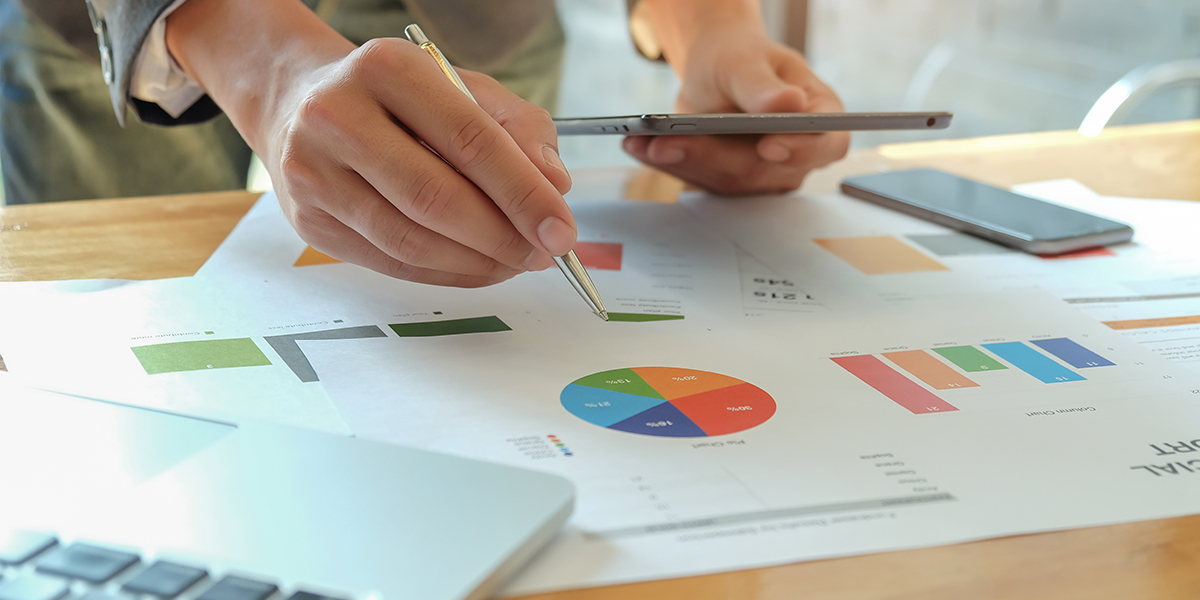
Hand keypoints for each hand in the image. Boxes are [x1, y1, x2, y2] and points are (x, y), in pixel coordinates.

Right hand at [167, 0, 574, 286]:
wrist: (298, 101)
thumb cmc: (395, 96)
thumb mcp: (462, 88)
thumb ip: (519, 129)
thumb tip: (555, 186)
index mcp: (386, 69)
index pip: (470, 140)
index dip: (523, 193)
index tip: (561, 228)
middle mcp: (338, 116)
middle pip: (436, 199)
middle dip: (503, 237)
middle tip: (544, 252)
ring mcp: (314, 173)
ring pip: (411, 241)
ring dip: (478, 263)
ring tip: (517, 262)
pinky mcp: (310, 221)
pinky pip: (391, 263)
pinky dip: (445, 274)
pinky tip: (478, 267)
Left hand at [623, 5, 848, 194]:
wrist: (714, 69)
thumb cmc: (739, 58)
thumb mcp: (746, 61)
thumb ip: (763, 86)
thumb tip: (789, 104)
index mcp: (819, 118)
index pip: (825, 145)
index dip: (801, 151)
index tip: (768, 146)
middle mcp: (796, 154)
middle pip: (761, 170)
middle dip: (711, 156)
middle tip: (668, 142)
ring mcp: (764, 175)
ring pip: (724, 180)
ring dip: (680, 162)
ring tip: (642, 141)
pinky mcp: (729, 182)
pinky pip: (699, 179)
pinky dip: (668, 162)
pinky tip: (640, 146)